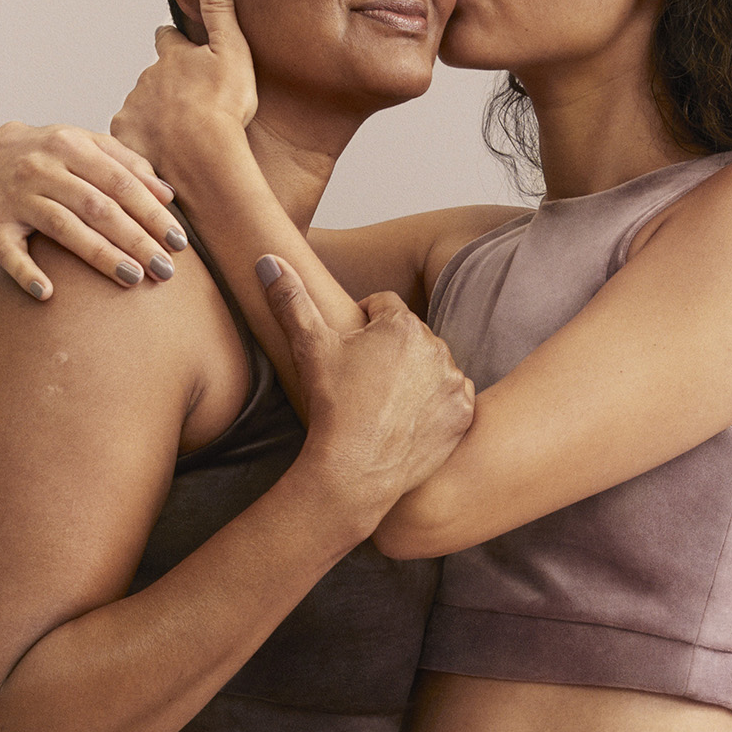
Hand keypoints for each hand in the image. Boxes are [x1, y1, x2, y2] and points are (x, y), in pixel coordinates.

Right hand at [0, 122, 186, 300]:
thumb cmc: (51, 155)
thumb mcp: (87, 146)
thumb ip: (127, 165)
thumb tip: (168, 195)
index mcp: (71, 145)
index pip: (120, 182)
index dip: (151, 213)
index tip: (177, 241)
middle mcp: (43, 168)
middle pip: (97, 207)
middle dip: (135, 239)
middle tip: (164, 269)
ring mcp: (17, 196)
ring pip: (63, 227)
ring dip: (100, 255)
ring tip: (132, 278)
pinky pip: (9, 252)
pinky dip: (26, 273)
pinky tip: (48, 293)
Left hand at [114, 0, 257, 173]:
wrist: (202, 159)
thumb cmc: (224, 107)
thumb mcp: (231, 49)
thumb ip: (219, 6)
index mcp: (172, 57)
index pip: (167, 40)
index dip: (174, 44)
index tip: (179, 49)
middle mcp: (146, 79)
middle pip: (152, 78)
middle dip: (164, 86)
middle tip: (185, 105)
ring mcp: (133, 110)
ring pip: (141, 109)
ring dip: (155, 118)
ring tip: (176, 137)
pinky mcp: (125, 140)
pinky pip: (132, 139)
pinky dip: (144, 144)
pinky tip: (162, 156)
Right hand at [259, 256, 473, 525]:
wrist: (354, 470)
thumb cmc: (331, 407)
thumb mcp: (308, 347)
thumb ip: (292, 300)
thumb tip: (268, 260)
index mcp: (402, 324)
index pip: (383, 305)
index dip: (363, 322)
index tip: (350, 348)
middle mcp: (436, 347)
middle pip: (410, 336)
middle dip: (390, 349)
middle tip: (364, 378)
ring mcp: (454, 382)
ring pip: (432, 365)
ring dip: (415, 375)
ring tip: (384, 401)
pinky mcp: (463, 414)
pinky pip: (452, 397)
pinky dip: (435, 404)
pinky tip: (408, 418)